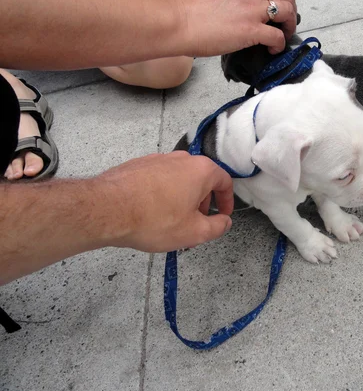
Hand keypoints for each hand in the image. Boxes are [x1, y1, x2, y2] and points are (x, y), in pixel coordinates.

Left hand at [97, 152, 233, 251]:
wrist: (106, 209)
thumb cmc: (155, 220)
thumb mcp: (194, 232)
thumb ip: (217, 227)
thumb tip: (225, 222)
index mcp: (200, 170)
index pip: (225, 181)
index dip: (227, 201)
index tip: (222, 217)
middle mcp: (181, 158)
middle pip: (201, 180)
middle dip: (202, 204)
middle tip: (196, 225)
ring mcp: (157, 159)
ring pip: (178, 180)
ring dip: (182, 200)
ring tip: (171, 223)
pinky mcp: (137, 165)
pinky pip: (158, 180)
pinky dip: (162, 195)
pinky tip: (150, 214)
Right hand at [173, 0, 296, 55]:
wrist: (177, 22)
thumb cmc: (188, 12)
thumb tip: (240, 12)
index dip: (277, 3)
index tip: (274, 15)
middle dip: (290, 13)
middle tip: (284, 27)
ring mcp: (252, 10)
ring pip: (288, 13)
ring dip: (289, 27)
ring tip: (281, 38)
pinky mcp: (251, 30)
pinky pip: (277, 37)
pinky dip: (279, 45)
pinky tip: (272, 50)